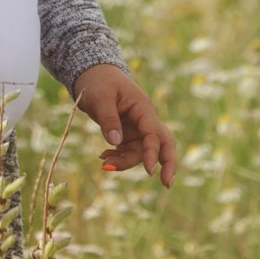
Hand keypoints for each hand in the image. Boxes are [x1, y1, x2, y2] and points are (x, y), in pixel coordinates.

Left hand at [72, 62, 178, 184]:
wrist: (92, 73)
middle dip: (167, 164)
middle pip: (163, 143)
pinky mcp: (127, 133)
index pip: (153, 133)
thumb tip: (116, 142)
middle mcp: (144, 119)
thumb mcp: (100, 98)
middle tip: (167, 185)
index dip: (153, 153)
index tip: (149, 171)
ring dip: (125, 162)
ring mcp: (137, 127)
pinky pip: (127, 150)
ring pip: (140, 151)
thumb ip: (108, 119)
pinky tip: (103, 157)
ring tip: (104, 164)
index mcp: (143, 107)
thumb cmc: (98, 82)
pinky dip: (117, 157)